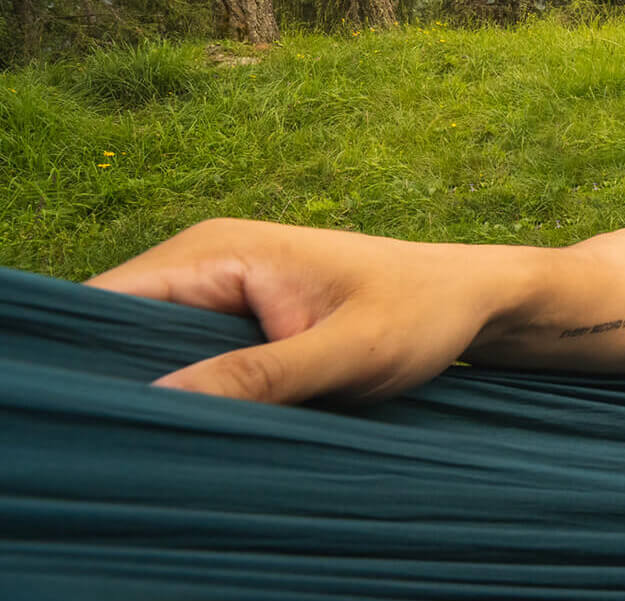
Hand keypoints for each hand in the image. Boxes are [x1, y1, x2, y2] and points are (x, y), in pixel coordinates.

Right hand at [87, 218, 510, 403]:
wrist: (472, 298)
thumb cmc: (424, 313)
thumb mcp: (349, 354)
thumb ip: (261, 376)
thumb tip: (163, 400)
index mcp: (221, 249)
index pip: (107, 299)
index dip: (91, 358)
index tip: (112, 413)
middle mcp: (207, 257)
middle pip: (114, 325)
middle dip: (123, 379)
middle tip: (151, 436)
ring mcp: (219, 284)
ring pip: (147, 344)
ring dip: (158, 388)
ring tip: (183, 429)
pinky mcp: (236, 313)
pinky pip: (183, 351)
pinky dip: (188, 385)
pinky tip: (207, 418)